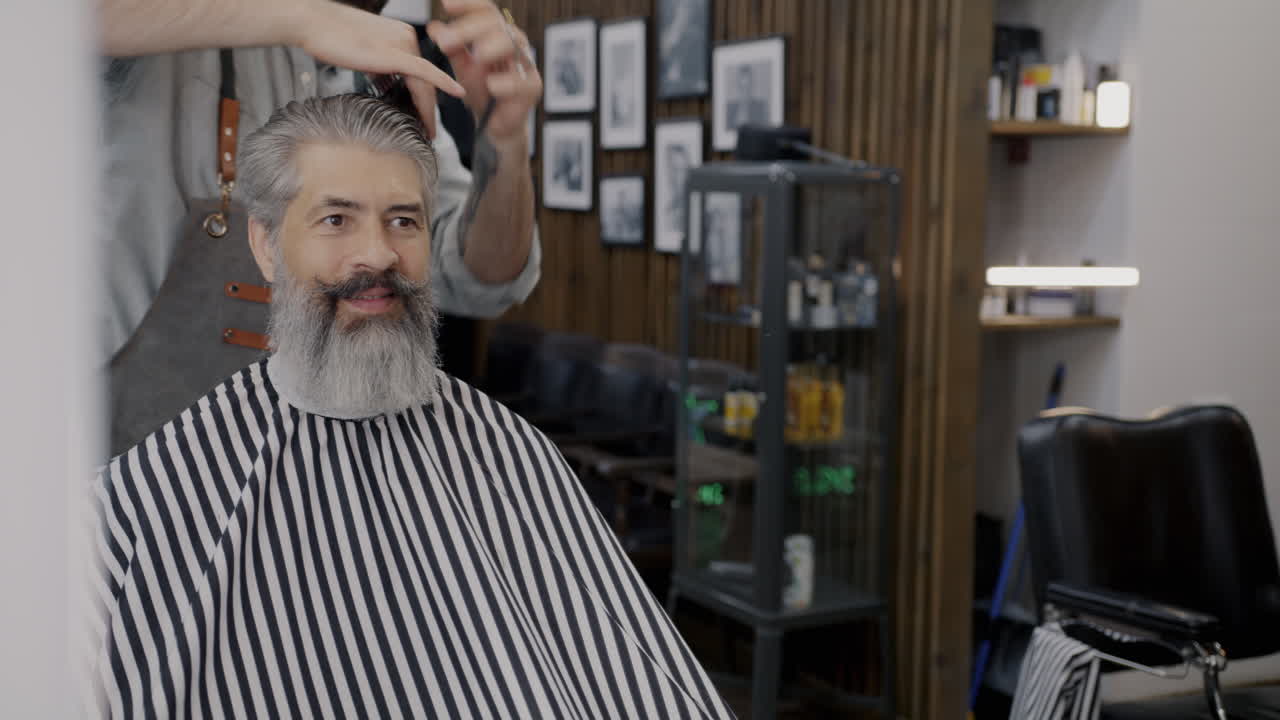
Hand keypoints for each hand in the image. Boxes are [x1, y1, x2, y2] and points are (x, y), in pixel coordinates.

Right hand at [295, 1, 465, 137]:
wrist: (313, 23)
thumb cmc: (331, 38)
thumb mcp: (364, 56)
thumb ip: (379, 67)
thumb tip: (385, 82)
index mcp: (401, 36)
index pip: (420, 73)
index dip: (424, 98)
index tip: (423, 119)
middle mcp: (407, 37)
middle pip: (425, 80)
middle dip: (428, 108)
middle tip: (430, 132)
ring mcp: (403, 43)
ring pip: (425, 82)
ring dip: (429, 109)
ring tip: (429, 131)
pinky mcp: (396, 53)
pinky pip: (425, 72)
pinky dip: (443, 83)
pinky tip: (457, 93)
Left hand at [428, 0, 541, 149]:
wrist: (495, 124)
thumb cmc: (482, 91)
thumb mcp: (463, 68)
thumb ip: (451, 48)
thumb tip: (434, 27)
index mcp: (498, 34)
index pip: (486, 11)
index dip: (467, 5)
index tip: (446, 5)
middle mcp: (514, 44)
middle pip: (496, 25)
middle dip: (470, 30)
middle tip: (447, 41)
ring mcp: (525, 65)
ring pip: (512, 45)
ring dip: (492, 47)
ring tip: (477, 55)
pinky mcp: (531, 88)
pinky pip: (520, 81)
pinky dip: (504, 83)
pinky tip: (492, 85)